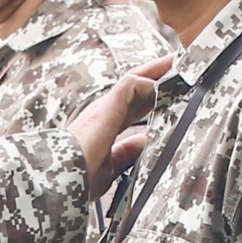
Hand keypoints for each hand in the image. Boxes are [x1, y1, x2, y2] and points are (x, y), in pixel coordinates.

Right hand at [69, 56, 172, 193]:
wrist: (60, 180)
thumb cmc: (77, 179)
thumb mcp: (111, 167)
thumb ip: (127, 153)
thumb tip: (143, 142)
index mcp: (104, 128)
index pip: (133, 107)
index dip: (153, 100)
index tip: (174, 95)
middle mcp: (103, 113)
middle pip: (136, 87)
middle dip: (159, 77)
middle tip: (181, 67)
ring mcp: (104, 106)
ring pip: (135, 78)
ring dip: (159, 70)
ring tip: (181, 62)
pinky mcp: (107, 104)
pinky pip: (133, 83)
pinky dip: (154, 81)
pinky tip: (171, 81)